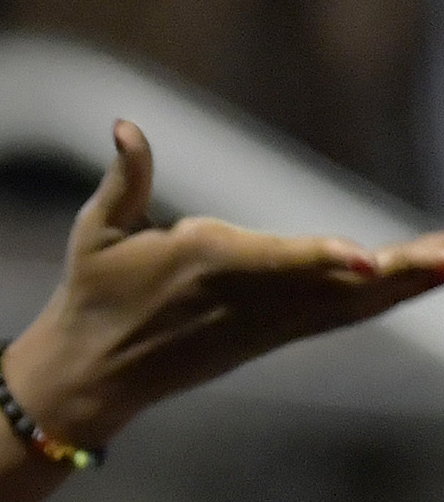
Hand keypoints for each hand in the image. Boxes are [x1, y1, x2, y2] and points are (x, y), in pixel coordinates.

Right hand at [5, 123, 443, 446]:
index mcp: (205, 266)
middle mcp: (250, 298)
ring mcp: (269, 322)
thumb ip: (124, 177)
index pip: (275, 261)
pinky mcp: (278, 334)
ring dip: (411, 281)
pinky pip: (348, 313)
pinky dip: (391, 296)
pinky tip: (427, 279)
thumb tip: (125, 127)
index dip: (323, 258)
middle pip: (339, 284)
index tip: (366, 256)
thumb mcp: (96, 233)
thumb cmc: (92, 295)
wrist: (92, 374)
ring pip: (354, 301)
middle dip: (402, 269)